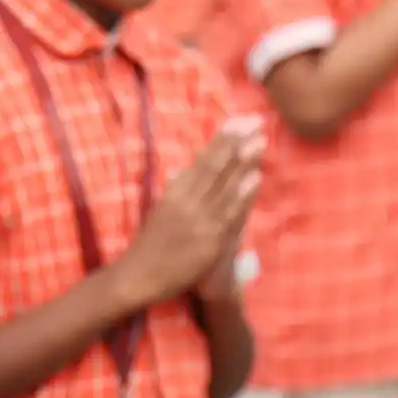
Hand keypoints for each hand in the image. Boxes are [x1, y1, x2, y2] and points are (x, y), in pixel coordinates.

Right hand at [111, 125, 259, 310]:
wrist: (137, 277)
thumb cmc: (149, 246)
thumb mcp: (159, 212)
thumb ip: (174, 192)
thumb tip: (180, 171)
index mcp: (174, 192)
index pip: (201, 160)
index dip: (221, 140)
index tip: (237, 122)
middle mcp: (186, 201)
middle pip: (215, 166)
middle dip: (236, 142)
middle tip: (255, 121)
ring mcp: (199, 219)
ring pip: (224, 185)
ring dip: (244, 162)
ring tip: (260, 140)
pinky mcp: (208, 239)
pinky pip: (229, 213)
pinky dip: (243, 194)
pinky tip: (255, 177)